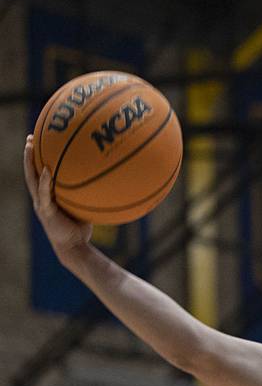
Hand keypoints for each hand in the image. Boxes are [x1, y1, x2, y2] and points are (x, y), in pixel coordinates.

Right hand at [23, 135, 91, 258]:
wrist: (74, 247)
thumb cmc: (80, 228)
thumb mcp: (84, 207)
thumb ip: (88, 194)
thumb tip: (108, 180)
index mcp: (47, 196)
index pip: (39, 174)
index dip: (37, 159)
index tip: (39, 141)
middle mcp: (40, 198)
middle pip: (31, 172)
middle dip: (29, 155)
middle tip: (30, 137)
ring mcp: (41, 204)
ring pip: (31, 179)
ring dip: (29, 163)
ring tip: (30, 146)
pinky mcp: (45, 211)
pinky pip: (44, 194)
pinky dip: (45, 182)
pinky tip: (47, 170)